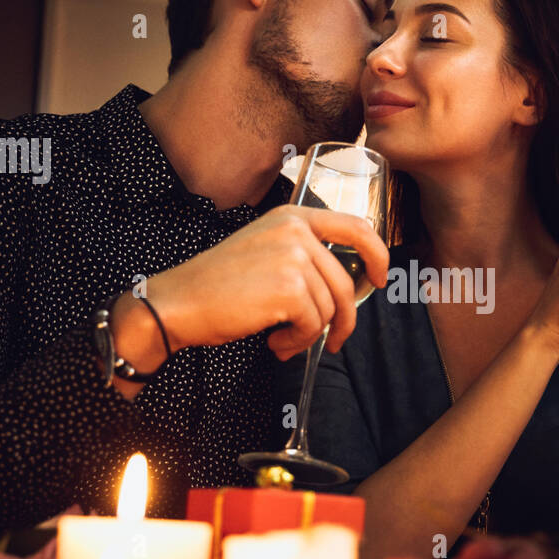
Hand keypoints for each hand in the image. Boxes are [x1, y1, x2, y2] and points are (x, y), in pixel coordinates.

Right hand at [151, 205, 389, 360]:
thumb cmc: (217, 286)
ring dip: (308, 334)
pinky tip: (273, 342)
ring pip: (329, 308)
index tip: (379, 279)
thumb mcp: (264, 250)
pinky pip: (312, 324)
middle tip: (332, 342)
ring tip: (281, 340)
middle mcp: (296, 231)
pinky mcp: (289, 288)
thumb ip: (301, 256)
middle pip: (344, 283)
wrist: (178, 303)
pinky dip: (296, 341)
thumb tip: (344, 285)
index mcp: (292, 216)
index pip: (356, 226)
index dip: (377, 255)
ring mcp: (293, 257)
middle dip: (342, 320)